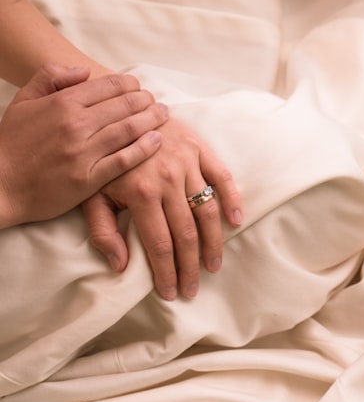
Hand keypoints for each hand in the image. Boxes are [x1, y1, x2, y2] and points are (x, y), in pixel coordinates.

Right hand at [0, 63, 167, 227]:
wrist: (0, 184)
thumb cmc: (12, 143)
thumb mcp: (24, 100)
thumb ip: (51, 78)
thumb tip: (84, 71)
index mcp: (62, 103)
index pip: (108, 87)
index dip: (129, 85)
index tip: (139, 87)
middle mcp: (76, 125)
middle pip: (124, 107)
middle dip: (145, 101)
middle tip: (157, 101)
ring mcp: (84, 152)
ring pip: (128, 130)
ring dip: (151, 120)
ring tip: (163, 115)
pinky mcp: (90, 178)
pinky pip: (125, 160)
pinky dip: (144, 149)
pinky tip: (157, 141)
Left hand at [84, 117, 242, 299]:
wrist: (114, 108)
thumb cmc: (101, 155)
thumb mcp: (90, 192)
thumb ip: (102, 229)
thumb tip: (119, 265)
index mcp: (141, 192)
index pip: (160, 243)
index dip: (167, 272)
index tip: (172, 293)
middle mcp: (167, 179)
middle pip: (186, 233)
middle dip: (190, 267)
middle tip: (193, 289)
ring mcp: (187, 163)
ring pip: (207, 211)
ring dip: (213, 243)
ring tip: (213, 265)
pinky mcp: (200, 148)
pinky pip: (222, 177)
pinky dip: (231, 200)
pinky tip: (235, 222)